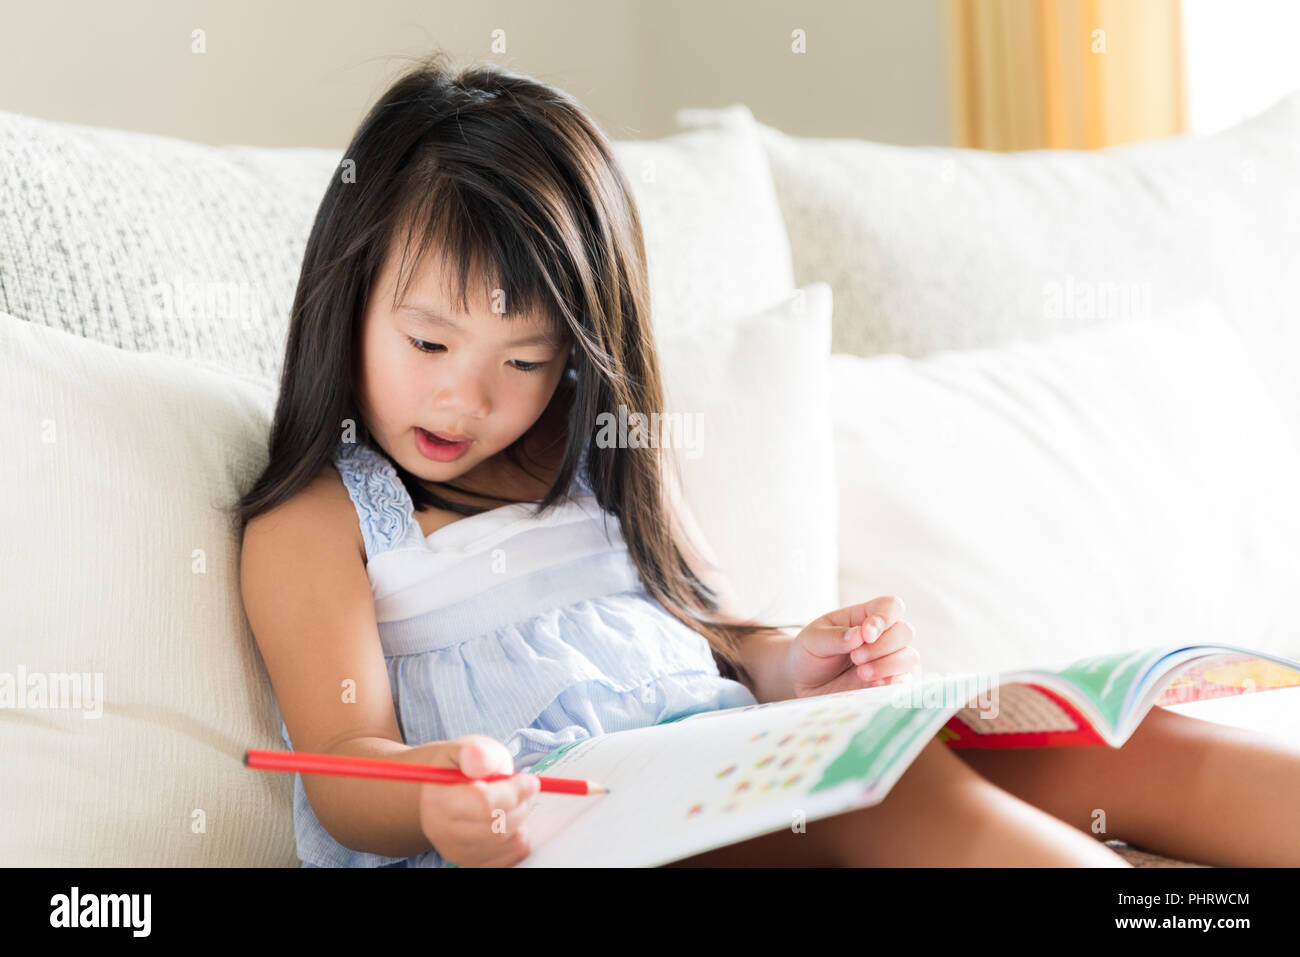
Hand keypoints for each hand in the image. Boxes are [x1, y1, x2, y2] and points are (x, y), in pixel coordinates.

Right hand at [416, 735, 540, 866]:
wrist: (449, 791)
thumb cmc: (464, 766)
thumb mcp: (471, 748)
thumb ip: (476, 753)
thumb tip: (476, 756)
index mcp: (438, 799)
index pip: (483, 803)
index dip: (513, 791)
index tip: (529, 780)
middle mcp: (442, 831)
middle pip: (498, 827)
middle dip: (520, 804)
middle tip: (523, 788)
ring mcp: (456, 852)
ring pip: (509, 841)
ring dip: (521, 819)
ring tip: (512, 801)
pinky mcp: (473, 864)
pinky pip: (514, 855)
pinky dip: (519, 836)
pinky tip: (509, 819)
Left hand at [786, 596, 918, 697]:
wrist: (804, 682)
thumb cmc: (810, 653)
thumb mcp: (813, 639)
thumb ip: (834, 637)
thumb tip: (859, 635)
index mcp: (865, 616)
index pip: (891, 607)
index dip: (884, 618)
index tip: (867, 634)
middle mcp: (883, 636)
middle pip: (905, 631)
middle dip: (882, 646)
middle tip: (856, 658)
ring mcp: (889, 660)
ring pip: (910, 657)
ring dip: (888, 665)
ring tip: (861, 673)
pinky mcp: (889, 682)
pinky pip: (905, 681)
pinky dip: (893, 682)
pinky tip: (874, 685)